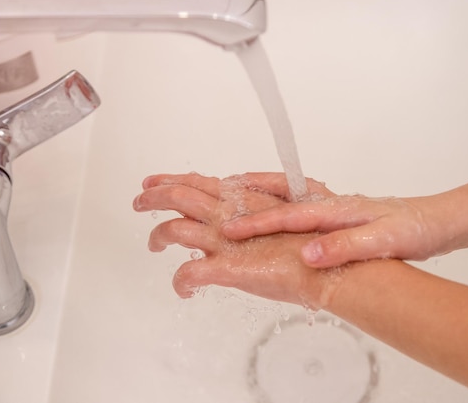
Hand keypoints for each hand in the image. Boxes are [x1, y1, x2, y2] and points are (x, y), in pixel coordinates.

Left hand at [132, 173, 343, 308]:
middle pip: (178, 195)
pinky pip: (188, 274)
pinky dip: (180, 282)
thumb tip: (246, 215)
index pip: (200, 182)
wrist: (326, 263)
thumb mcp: (287, 213)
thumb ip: (260, 211)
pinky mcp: (224, 267)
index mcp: (243, 198)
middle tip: (140, 201)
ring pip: (174, 229)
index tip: (157, 180)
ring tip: (153, 243)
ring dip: (158, 235)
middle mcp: (228, 213)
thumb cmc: (314, 240)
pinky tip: (183, 289)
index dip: (175, 179)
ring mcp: (224, 240)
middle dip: (154, 196)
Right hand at [220, 173, 444, 267]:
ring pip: (284, 199)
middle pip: (277, 198)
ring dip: (254, 196)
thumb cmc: (414, 230)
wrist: (438, 223)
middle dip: (243, 197)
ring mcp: (333, 208)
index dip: (256, 224)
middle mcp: (329, 203)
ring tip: (226, 194)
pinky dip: (274, 204)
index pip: (287, 216)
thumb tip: (309, 254)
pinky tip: (270, 215)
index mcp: (336, 209)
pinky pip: (297, 208)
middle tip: (212, 193)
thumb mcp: (383, 241)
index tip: (226, 230)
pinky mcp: (338, 217)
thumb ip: (345, 246)